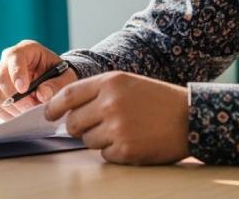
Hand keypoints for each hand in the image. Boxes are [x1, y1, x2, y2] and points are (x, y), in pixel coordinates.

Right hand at [0, 40, 77, 119]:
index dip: (17, 74)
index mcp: (26, 49)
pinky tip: (19, 116)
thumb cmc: (58, 74)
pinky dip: (6, 114)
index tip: (23, 89)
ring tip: (28, 114)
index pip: (15, 58)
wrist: (52, 78)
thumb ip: (57, 85)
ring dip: (11, 108)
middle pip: (0, 78)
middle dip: (16, 98)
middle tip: (31, 110)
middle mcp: (7, 60)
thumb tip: (42, 95)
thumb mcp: (65, 76)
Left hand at [44, 71, 189, 164]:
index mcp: (110, 82)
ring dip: (99, 139)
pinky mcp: (126, 150)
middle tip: (95, 125)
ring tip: (122, 131)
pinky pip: (104, 155)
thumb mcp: (127, 83)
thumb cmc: (158, 100)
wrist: (190, 118)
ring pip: (87, 141)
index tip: (48, 114)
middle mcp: (110, 104)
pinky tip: (132, 141)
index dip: (54, 107)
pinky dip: (114, 152)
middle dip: (79, 127)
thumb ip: (98, 92)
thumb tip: (66, 109)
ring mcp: (118, 128)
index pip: (68, 95)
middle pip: (73, 122)